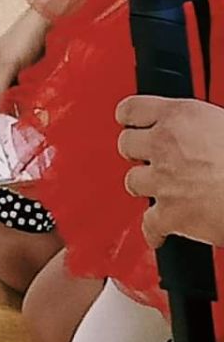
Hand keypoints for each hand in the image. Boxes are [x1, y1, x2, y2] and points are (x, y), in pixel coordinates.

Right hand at [0, 8, 48, 114]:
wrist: (48, 26)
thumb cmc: (24, 37)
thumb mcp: (9, 65)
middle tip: (6, 125)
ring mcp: (9, 80)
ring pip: (8, 102)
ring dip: (15, 108)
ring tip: (21, 117)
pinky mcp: (24, 82)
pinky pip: (22, 99)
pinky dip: (26, 104)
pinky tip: (30, 111)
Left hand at [118, 96, 223, 248]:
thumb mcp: (222, 123)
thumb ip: (199, 127)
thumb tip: (196, 134)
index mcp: (179, 116)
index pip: (132, 109)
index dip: (129, 117)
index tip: (129, 123)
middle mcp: (165, 144)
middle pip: (126, 144)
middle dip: (137, 152)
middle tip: (150, 159)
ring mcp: (164, 180)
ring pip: (132, 181)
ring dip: (144, 186)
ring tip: (159, 190)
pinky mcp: (171, 214)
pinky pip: (149, 223)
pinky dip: (154, 231)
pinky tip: (159, 232)